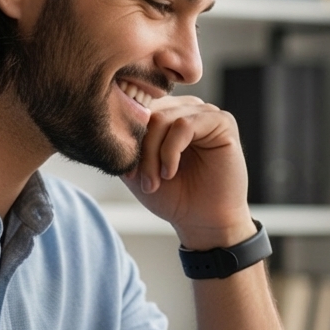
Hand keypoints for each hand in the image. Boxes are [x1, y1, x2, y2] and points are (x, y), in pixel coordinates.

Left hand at [122, 96, 253, 248]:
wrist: (203, 221)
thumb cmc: (174, 196)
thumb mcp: (137, 168)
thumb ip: (125, 144)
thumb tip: (108, 123)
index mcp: (168, 114)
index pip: (137, 108)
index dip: (126, 137)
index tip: (127, 173)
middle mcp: (187, 108)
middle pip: (148, 112)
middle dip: (139, 148)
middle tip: (140, 179)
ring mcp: (205, 113)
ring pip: (163, 118)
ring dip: (153, 153)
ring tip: (155, 181)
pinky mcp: (222, 122)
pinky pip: (184, 125)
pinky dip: (171, 151)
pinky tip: (170, 173)